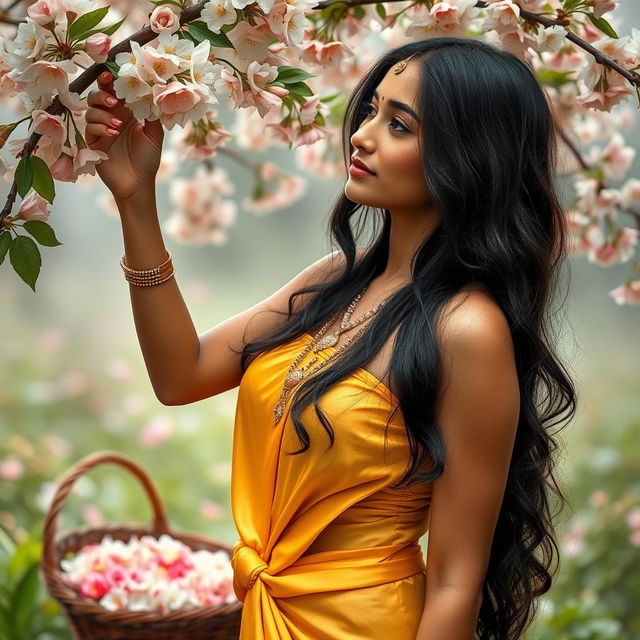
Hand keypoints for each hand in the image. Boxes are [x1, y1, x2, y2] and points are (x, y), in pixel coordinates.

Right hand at [85, 71, 164, 202]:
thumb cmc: (147, 159)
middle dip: (101, 93)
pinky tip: (113, 133)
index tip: (111, 72)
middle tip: (112, 100)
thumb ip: (151, 113)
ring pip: (90, 110)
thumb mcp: (154, 134)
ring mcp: (100, 130)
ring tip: (118, 124)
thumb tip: (151, 91)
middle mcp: (111, 117)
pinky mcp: (93, 143)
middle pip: (97, 95)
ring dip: (103, 113)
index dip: (111, 80)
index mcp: (126, 113)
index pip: (114, 90)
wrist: (138, 184)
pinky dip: (100, 127)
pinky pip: (90, 127)